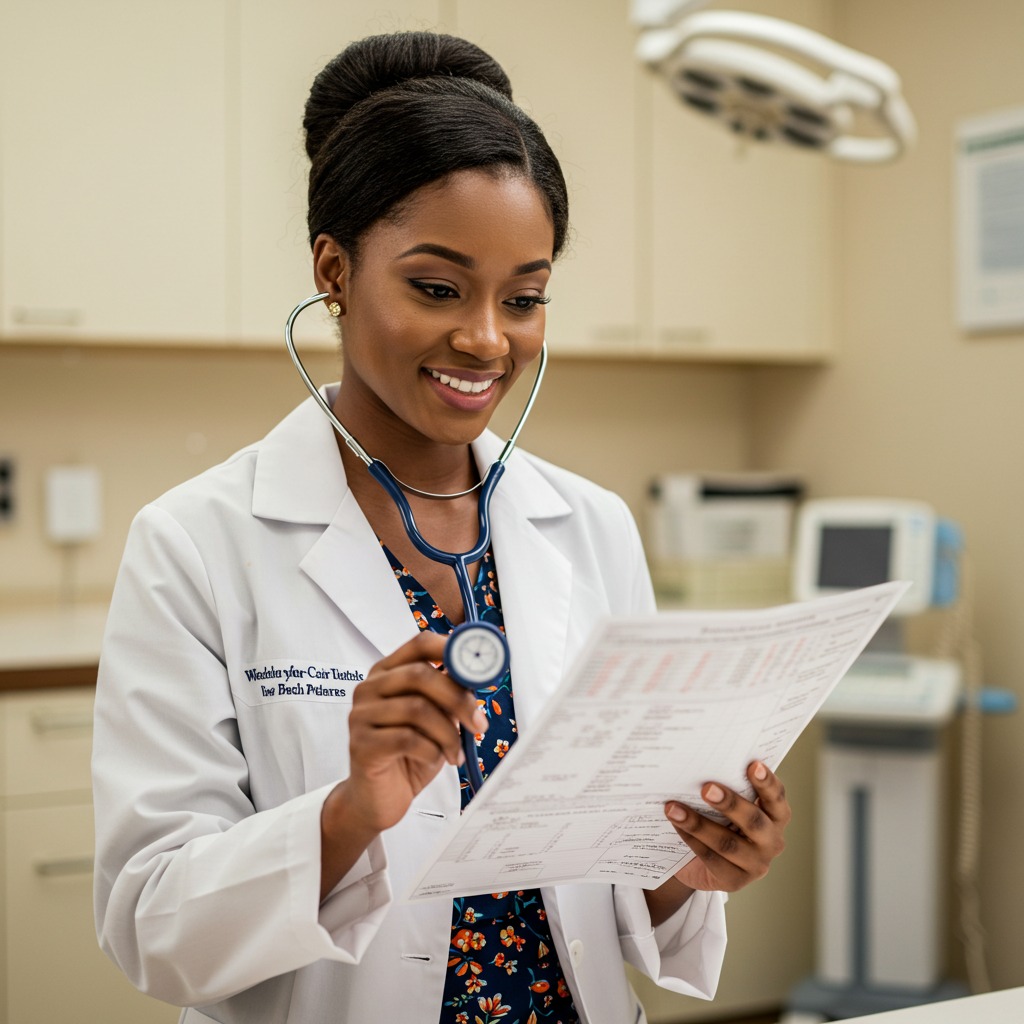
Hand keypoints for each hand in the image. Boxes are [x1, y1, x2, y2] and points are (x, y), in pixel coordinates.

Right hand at [326, 631, 487, 838]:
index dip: (453, 650)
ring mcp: (361, 715)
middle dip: (458, 699)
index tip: (481, 668)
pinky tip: (439, 759)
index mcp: (388, 672)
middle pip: (420, 675)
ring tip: (456, 751)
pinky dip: (432, 750)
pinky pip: (406, 739)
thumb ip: (448, 693)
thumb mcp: (436, 718)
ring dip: (447, 733)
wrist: (377, 798)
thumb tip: (479, 672)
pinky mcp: (360, 744)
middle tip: (479, 723)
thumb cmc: (409, 754)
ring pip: (416, 709)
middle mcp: (369, 687)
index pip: (420, 644)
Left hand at [665, 760, 790, 893]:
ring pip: (728, 843)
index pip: (776, 797)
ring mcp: (756, 864)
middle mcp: (772, 841)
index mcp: (775, 816)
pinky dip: (691, 839)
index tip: (753, 764)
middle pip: (754, 821)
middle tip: (706, 788)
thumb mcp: (726, 804)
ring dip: (698, 824)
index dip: (766, 781)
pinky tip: (675, 825)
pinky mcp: (736, 881)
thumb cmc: (717, 820)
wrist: (699, 861)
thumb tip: (698, 764)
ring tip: (673, 808)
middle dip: (730, 803)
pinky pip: (711, 858)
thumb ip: (724, 787)